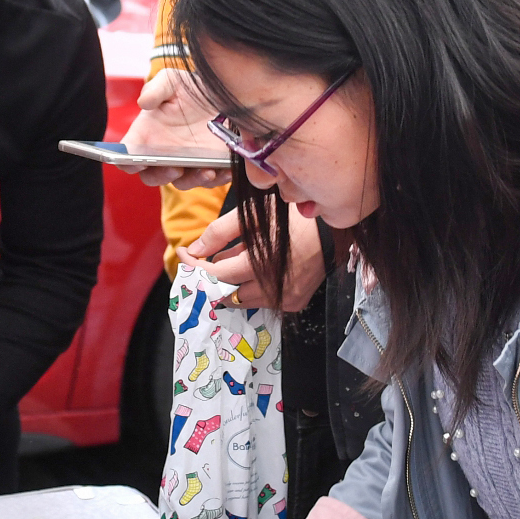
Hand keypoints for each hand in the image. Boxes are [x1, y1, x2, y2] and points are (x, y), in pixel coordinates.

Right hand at [120, 71, 231, 187]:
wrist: (221, 93)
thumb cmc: (190, 88)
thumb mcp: (172, 80)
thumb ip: (156, 89)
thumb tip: (144, 103)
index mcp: (146, 134)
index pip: (128, 155)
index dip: (127, 161)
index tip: (135, 160)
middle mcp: (164, 153)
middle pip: (152, 176)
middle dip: (161, 175)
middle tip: (173, 168)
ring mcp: (187, 163)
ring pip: (183, 182)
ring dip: (192, 179)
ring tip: (206, 170)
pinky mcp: (210, 167)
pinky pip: (211, 180)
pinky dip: (217, 178)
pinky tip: (225, 169)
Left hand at [184, 204, 322, 310]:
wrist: (336, 230)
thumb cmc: (294, 217)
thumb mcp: (254, 215)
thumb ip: (220, 232)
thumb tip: (194, 249)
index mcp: (259, 264)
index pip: (214, 274)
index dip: (193, 266)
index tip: (182, 254)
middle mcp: (271, 288)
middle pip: (225, 292)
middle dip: (210, 276)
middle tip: (204, 258)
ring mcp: (283, 299)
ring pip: (243, 300)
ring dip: (230, 283)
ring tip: (232, 259)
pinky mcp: (294, 303)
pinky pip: (262, 302)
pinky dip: (251, 288)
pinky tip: (252, 271)